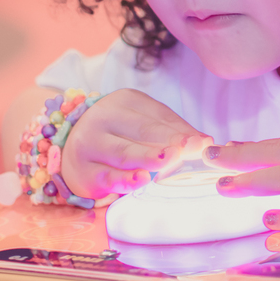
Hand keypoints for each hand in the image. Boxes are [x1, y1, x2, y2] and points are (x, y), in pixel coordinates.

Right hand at [61, 88, 211, 199]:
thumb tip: (206, 142)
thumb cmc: (118, 136)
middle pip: (142, 130)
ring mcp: (90, 144)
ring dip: (148, 157)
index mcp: (124, 101)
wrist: (73, 151)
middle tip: (192, 149)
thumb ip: (172, 131)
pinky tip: (141, 180)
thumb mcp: (142, 124)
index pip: (157, 115)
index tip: (203, 142)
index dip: (181, 130)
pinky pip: (108, 176)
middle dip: (170, 140)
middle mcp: (104, 117)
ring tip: (170, 159)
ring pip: (124, 152)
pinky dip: (125, 179)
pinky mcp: (83, 171)